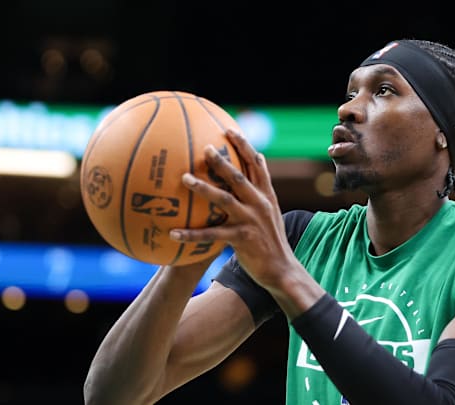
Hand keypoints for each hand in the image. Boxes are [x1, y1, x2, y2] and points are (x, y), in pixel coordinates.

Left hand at [169, 129, 296, 287]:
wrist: (281, 268)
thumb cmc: (271, 240)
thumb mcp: (272, 211)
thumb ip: (261, 190)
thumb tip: (256, 164)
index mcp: (267, 195)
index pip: (256, 164)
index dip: (244, 146)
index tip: (230, 130)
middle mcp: (260, 204)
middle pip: (239, 177)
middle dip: (221, 161)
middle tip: (205, 148)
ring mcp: (251, 220)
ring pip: (224, 199)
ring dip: (203, 188)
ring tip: (185, 178)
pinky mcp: (242, 238)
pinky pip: (212, 234)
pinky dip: (192, 234)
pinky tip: (173, 233)